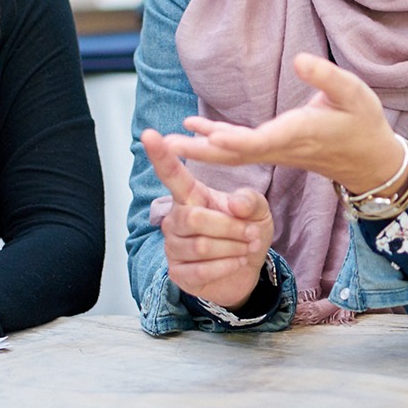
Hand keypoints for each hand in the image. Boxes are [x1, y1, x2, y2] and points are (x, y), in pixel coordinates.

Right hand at [141, 129, 273, 309]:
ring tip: (248, 246)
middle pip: (195, 218)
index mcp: (191, 195)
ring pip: (200, 246)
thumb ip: (249, 201)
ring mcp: (173, 246)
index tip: (149, 134)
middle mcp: (176, 218)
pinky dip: (226, 266)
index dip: (160, 155)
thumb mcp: (258, 210)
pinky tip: (237, 262)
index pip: (172, 174)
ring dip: (232, 248)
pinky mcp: (178, 272)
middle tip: (251, 233)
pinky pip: (201, 270)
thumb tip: (234, 206)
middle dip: (230, 227)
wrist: (246, 268)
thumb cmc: (246, 232)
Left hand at [160, 53, 404, 191]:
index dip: (236, 139)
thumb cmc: (362, 122)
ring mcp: (275, 152)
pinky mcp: (273, 151)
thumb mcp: (354, 94)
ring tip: (167, 142)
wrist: (369, 160)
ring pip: (232, 156)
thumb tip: (298, 58)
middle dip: (201, 150)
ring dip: (199, 149)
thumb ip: (326, 77)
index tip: (211, 136)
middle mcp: (282, 147)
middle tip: (166, 146)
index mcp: (300, 133)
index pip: (263, 140)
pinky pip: (238, 151)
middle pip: (235, 154)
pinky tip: (194, 131)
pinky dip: (214, 143)